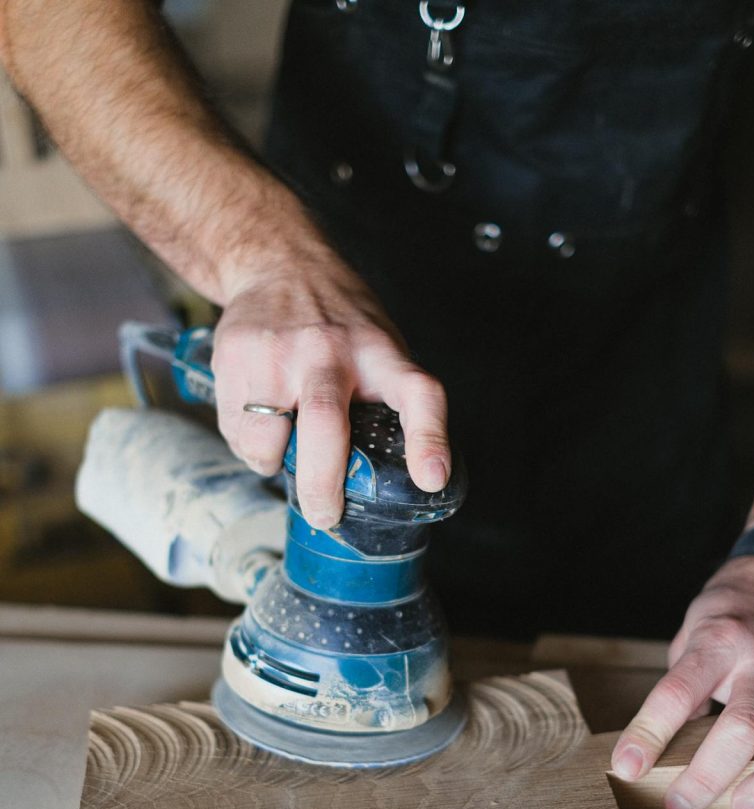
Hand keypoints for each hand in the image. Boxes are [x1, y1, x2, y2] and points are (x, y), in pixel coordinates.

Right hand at [211, 231, 449, 530]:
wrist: (277, 261)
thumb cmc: (339, 321)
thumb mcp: (380, 346)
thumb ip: (387, 399)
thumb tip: (404, 477)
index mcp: (379, 352)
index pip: (417, 393)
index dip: (428, 440)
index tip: (430, 479)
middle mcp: (329, 350)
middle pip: (325, 428)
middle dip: (323, 486)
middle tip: (325, 514)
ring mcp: (277, 351)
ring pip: (265, 438)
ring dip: (271, 462)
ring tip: (279, 452)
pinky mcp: (235, 355)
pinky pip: (235, 427)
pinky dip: (245, 443)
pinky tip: (257, 421)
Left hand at [612, 555, 753, 808]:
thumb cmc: (726, 619)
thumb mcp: (693, 640)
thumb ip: (685, 689)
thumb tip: (662, 747)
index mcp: (718, 643)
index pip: (677, 693)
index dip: (649, 733)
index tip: (627, 767)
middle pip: (741, 724)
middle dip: (707, 774)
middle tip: (677, 807)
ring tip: (737, 806)